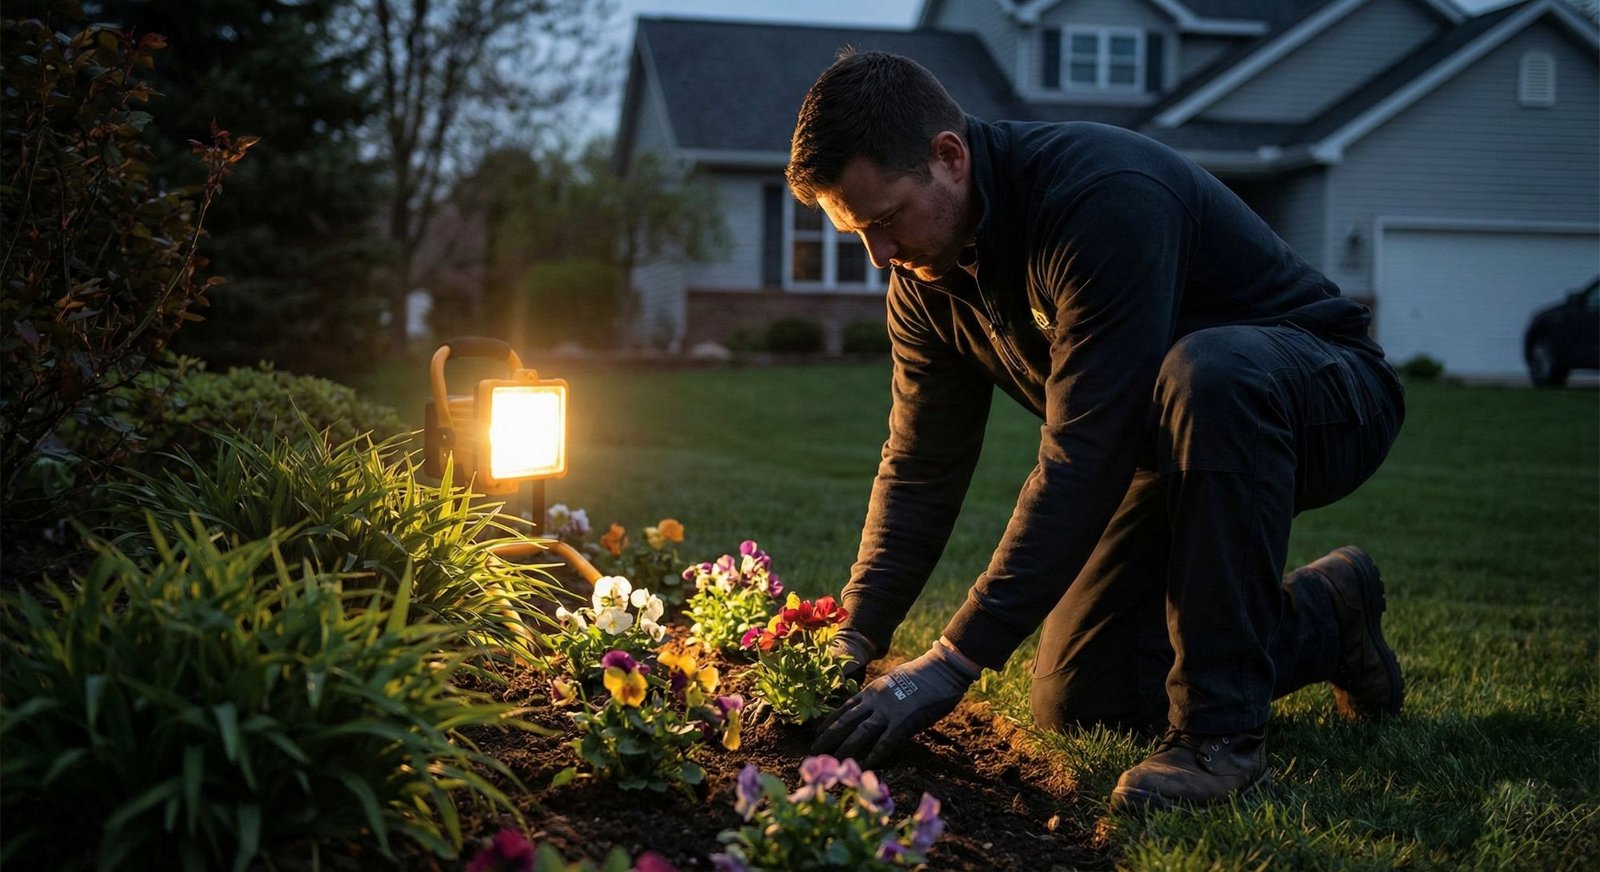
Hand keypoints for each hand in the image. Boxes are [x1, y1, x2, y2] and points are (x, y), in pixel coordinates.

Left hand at [810, 638, 979, 767]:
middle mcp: (875, 700)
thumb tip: (873, 707)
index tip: (816, 733)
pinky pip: (886, 741)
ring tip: (834, 761)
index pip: (843, 708)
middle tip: (814, 750)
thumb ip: (881, 695)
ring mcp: (888, 710)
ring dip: (846, 747)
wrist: (941, 669)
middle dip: (828, 736)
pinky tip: (867, 764)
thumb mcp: (893, 680)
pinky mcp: (904, 721)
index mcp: (872, 689)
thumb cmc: (921, 674)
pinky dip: (876, 753)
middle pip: (845, 720)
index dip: (829, 721)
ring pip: (860, 732)